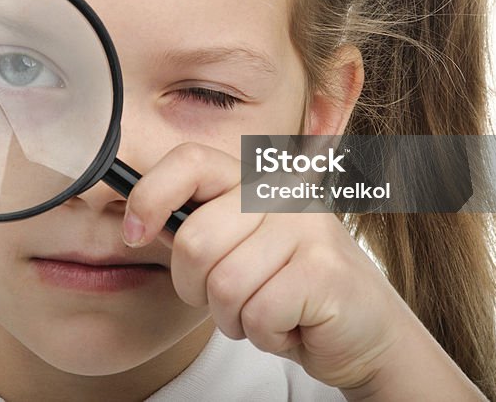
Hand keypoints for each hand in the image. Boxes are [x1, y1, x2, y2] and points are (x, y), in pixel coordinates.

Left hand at [121, 142, 486, 400]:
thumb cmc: (288, 289)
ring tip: (265, 311)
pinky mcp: (326, 271)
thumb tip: (132, 217)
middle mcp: (282, 192)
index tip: (132, 234)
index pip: (189, 160)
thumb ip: (195, 226)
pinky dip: (265, 335)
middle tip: (228, 299)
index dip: (149, 196)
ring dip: (234, 318)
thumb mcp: (235, 249)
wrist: (363, 332)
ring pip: (224, 285)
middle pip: (195, 240)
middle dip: (196, 289)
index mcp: (254, 179)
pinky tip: (291, 324)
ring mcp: (308, 228)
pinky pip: (257, 313)